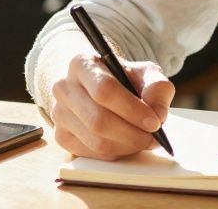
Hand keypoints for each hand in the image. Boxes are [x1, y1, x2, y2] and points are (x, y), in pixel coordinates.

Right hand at [49, 54, 174, 158]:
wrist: (97, 85)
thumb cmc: (122, 78)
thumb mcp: (144, 73)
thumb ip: (157, 87)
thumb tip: (158, 114)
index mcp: (82, 64)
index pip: (104, 90)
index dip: (132, 110)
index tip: (155, 123)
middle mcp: (64, 88)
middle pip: (98, 120)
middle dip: (132, 134)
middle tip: (154, 138)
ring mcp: (59, 114)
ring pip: (96, 142)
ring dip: (126, 146)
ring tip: (144, 140)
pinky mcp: (61, 136)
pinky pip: (91, 154)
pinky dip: (115, 153)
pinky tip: (127, 144)